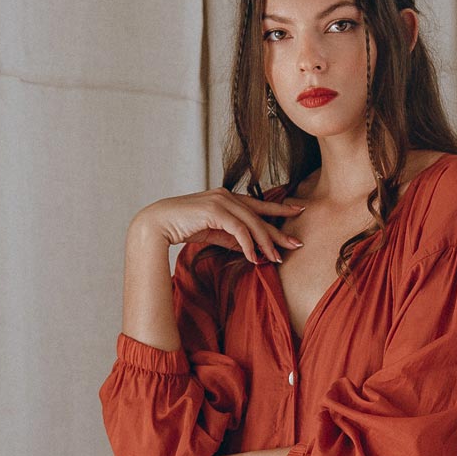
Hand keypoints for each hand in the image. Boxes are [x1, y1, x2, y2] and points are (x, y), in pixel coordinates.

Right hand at [130, 186, 304, 265]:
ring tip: (276, 259)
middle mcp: (227, 196)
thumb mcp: (212, 233)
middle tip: (296, 244)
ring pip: (252, 223)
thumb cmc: (182, 227)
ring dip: (265, 243)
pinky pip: (239, 230)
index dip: (280, 208)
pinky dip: (248, 245)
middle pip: (260, 214)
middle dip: (279, 231)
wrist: (157, 223)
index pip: (259, 203)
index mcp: (227, 198)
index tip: (299, 211)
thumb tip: (249, 248)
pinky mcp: (215, 211)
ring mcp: (221, 201)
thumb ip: (230, 237)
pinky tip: (254, 258)